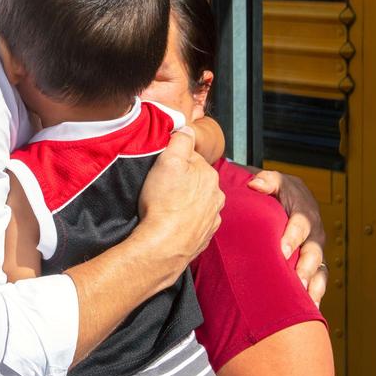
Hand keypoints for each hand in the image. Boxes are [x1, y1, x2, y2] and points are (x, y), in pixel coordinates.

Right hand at [137, 126, 223, 268]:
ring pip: (197, 203)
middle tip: (159, 189)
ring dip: (184, 204)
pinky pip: (194, 224)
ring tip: (164, 208)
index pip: (191, 159)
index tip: (160, 170)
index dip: (173, 162)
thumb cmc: (164, 203)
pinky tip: (171, 223)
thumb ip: (181, 140)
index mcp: (209, 176)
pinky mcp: (203, 237)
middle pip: (196, 182)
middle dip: (181, 183)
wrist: (163, 246)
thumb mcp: (169, 161)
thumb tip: (187, 129)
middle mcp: (216, 197)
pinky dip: (185, 223)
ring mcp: (211, 219)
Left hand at [247, 170, 327, 305]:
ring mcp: (313, 251)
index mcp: (303, 212)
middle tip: (297, 280)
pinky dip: (314, 295)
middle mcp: (313, 234)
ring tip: (305, 301)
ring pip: (319, 270)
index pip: (302, 224)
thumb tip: (256, 184)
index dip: (293, 236)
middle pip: (313, 252)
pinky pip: (317, 281)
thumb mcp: (274, 181)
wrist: (285, 199)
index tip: (283, 249)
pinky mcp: (311, 265)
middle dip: (305, 266)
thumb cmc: (277, 192)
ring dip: (312, 285)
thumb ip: (267, 181)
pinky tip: (308, 309)